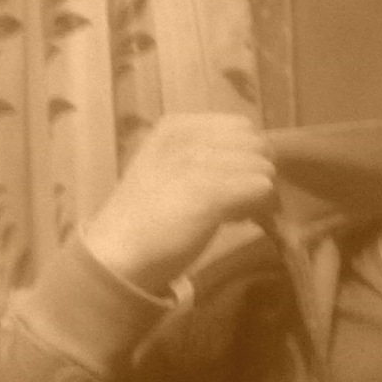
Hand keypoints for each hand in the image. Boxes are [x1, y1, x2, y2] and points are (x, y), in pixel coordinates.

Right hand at [82, 112, 276, 294]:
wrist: (117, 255)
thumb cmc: (148, 218)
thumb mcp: (170, 169)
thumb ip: (207, 156)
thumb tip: (258, 159)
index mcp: (176, 126)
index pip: (242, 127)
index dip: (246, 156)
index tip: (228, 183)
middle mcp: (187, 136)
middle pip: (257, 144)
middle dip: (257, 172)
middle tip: (237, 201)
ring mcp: (196, 162)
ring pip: (264, 167)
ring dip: (259, 194)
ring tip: (232, 214)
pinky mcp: (207, 192)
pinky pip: (261, 188)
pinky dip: (258, 208)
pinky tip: (233, 222)